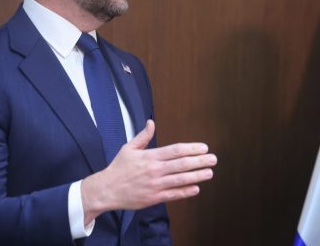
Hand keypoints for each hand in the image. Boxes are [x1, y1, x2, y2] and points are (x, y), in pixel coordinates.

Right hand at [81, 120, 215, 222]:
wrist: (106, 190)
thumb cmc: (118, 168)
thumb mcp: (128, 148)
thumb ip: (143, 136)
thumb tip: (151, 122)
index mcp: (150, 156)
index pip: (175, 150)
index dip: (192, 149)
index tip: (204, 148)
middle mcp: (155, 170)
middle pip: (182, 164)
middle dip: (200, 161)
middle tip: (213, 159)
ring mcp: (155, 185)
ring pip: (181, 180)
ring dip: (197, 176)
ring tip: (209, 172)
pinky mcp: (154, 198)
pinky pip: (173, 195)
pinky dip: (186, 192)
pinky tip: (197, 188)